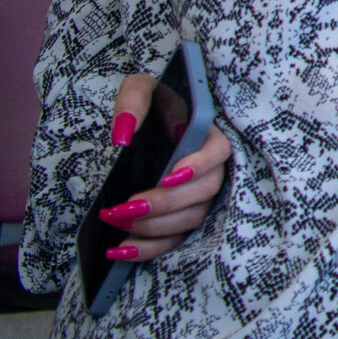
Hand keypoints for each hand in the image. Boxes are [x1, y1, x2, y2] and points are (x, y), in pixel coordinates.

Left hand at [100, 74, 230, 263]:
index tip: (169, 175)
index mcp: (207, 134)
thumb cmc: (150, 104)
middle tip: (126, 207)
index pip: (219, 151)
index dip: (200, 166)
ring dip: (156, 226)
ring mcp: (197, 197)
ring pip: (192, 219)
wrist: (140, 129)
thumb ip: (134, 102)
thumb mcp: (142, 89)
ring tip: (118, 221)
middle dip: (166, 203)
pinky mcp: (181, 220)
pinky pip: (175, 242)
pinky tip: (119, 249)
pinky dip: (149, 249)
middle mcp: (209, 169)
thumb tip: (122, 137)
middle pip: (204, 192)